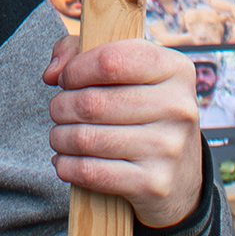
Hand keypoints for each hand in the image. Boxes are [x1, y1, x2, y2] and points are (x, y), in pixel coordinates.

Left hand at [41, 35, 204, 229]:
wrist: (182, 173)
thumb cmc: (143, 110)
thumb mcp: (129, 71)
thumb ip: (82, 52)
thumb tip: (52, 73)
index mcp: (176, 69)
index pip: (110, 60)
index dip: (76, 69)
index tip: (67, 79)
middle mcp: (178, 107)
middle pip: (92, 103)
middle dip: (61, 106)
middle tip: (58, 111)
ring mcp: (169, 147)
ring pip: (86, 139)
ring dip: (60, 137)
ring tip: (59, 136)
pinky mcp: (154, 183)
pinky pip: (90, 172)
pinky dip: (66, 166)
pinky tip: (64, 161)